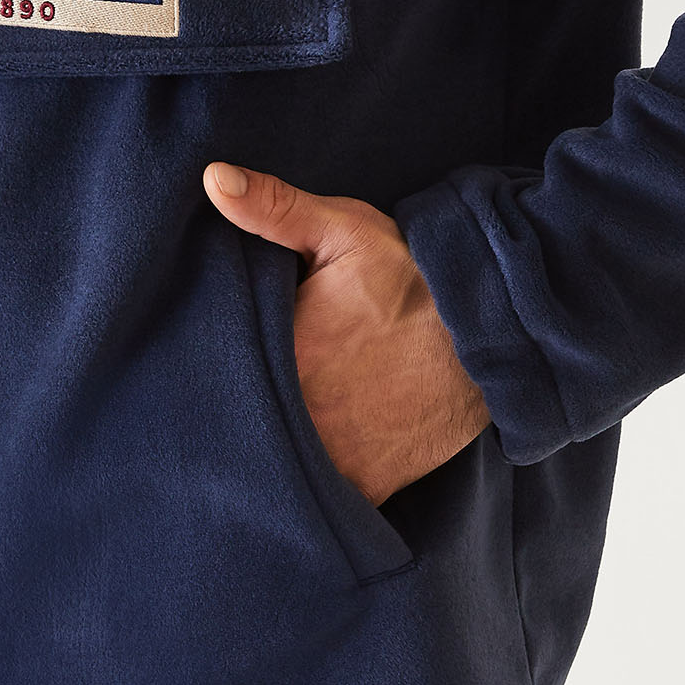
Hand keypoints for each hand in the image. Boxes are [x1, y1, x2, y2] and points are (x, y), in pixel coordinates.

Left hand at [203, 161, 490, 503]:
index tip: (187, 376)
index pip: (215, 379)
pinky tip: (292, 482)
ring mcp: (335, 462)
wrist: (497, 333)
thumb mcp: (343, 230)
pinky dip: (306, 499)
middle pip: (241, 434)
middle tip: (204, 419)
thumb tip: (212, 179)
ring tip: (248, 449)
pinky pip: (320, 506)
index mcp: (283, 359)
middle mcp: (302, 421)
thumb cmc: (415, 277)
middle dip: (228, 426)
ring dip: (263, 464)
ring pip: (277, 475)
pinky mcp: (368, 489)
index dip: (197, 381)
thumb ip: (273, 209)